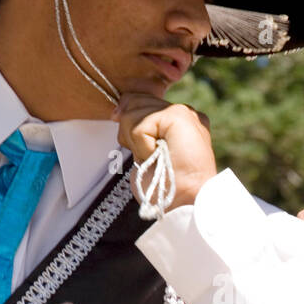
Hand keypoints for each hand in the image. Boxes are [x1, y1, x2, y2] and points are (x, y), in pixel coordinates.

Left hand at [110, 93, 217, 210]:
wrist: (186, 201)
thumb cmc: (165, 186)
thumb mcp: (144, 153)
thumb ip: (135, 128)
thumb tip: (117, 112)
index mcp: (177, 120)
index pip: (139, 103)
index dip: (130, 125)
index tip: (143, 151)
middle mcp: (183, 112)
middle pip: (133, 102)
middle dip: (131, 133)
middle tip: (151, 157)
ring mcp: (182, 112)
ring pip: (133, 113)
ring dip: (137, 144)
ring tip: (157, 158)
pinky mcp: (177, 116)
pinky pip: (140, 127)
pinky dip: (142, 148)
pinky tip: (159, 158)